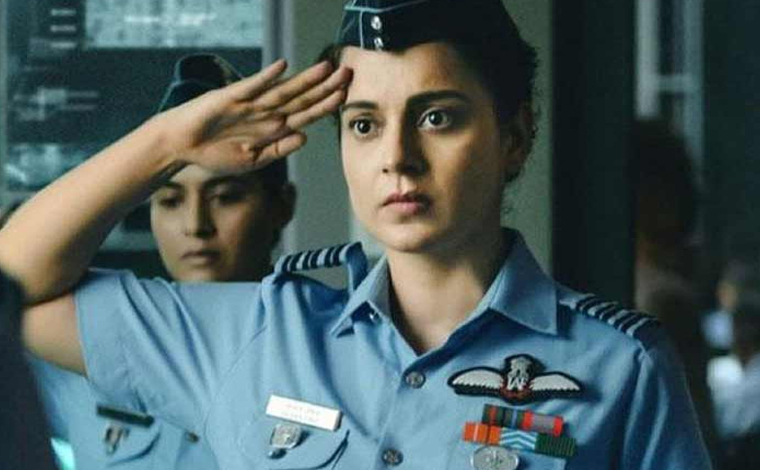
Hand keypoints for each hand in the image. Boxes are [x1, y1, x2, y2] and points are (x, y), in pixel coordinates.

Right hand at [154, 59, 351, 172]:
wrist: (182, 145)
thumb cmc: (216, 154)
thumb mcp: (252, 160)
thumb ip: (278, 150)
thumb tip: (305, 138)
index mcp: (273, 129)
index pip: (306, 115)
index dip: (326, 106)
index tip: (346, 96)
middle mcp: (266, 113)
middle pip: (301, 99)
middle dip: (324, 87)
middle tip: (347, 73)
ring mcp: (250, 104)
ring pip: (282, 90)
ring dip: (303, 80)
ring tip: (324, 68)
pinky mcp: (229, 98)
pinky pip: (251, 86)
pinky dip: (266, 77)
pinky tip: (282, 66)